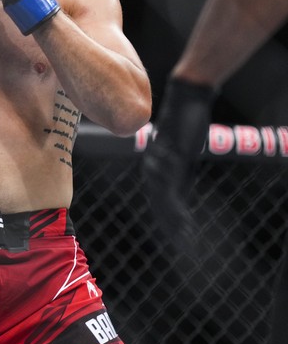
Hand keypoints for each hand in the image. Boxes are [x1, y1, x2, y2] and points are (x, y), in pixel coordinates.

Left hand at [140, 77, 214, 250]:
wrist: (186, 98)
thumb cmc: (184, 117)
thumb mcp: (181, 143)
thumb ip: (178, 158)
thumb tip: (177, 164)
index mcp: (159, 165)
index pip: (159, 196)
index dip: (166, 217)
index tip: (178, 235)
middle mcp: (157, 166)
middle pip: (158, 202)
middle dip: (169, 223)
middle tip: (181, 245)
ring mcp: (163, 163)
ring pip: (162, 199)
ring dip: (173, 220)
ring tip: (184, 237)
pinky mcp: (172, 159)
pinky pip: (170, 185)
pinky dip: (175, 206)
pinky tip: (182, 219)